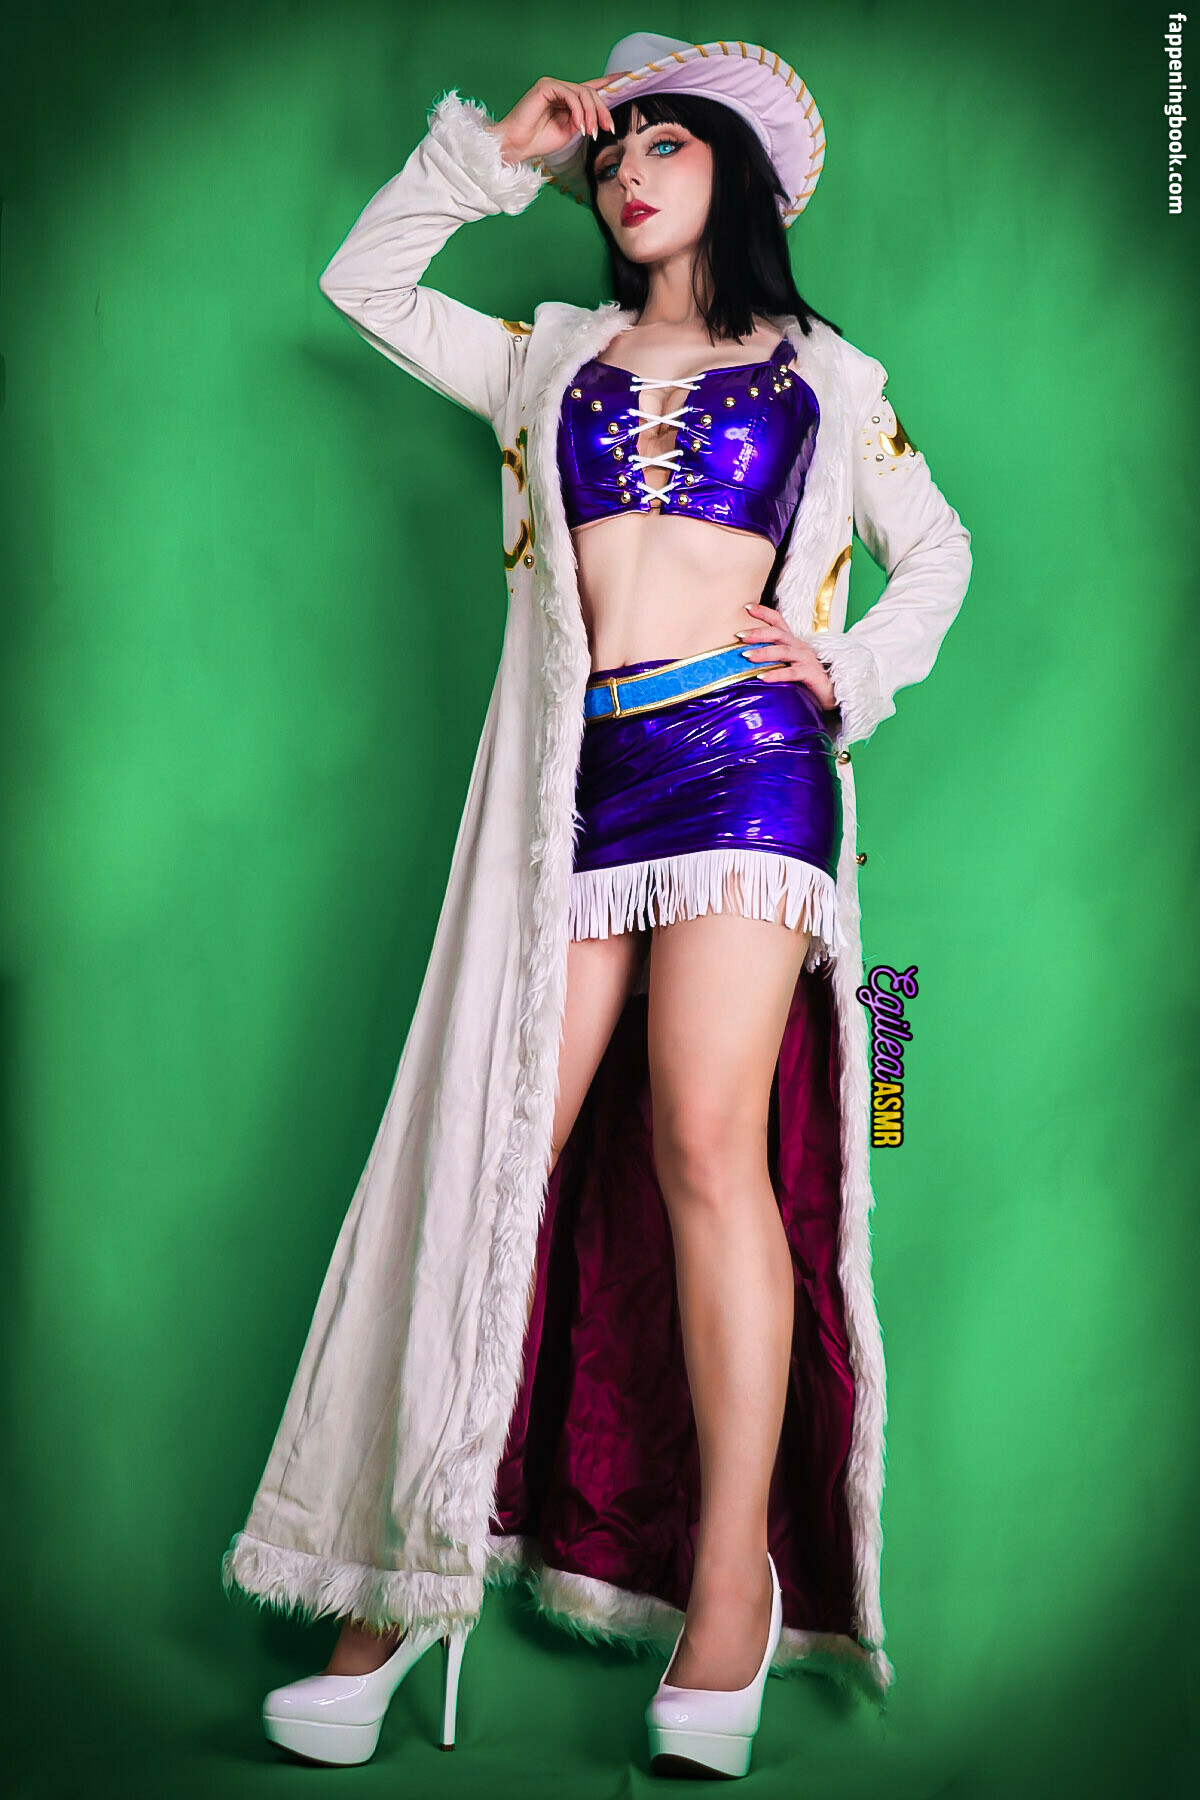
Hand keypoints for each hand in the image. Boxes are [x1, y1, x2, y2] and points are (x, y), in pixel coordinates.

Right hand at [484, 75, 621, 165]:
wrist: (517, 144)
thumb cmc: (539, 140)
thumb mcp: (569, 132)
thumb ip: (583, 120)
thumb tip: (598, 117)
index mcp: (567, 99)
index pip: (592, 87)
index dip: (610, 82)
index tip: (628, 78)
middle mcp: (561, 89)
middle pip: (591, 92)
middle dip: (603, 111)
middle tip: (608, 128)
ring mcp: (553, 85)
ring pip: (583, 93)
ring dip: (592, 114)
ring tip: (591, 132)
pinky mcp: (546, 86)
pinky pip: (570, 95)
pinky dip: (578, 111)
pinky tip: (579, 125)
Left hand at [734, 605, 837, 710]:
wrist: (830, 694)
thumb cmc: (804, 680)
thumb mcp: (786, 665)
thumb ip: (770, 659)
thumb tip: (743, 658)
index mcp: (792, 642)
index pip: (778, 621)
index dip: (763, 612)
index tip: (746, 607)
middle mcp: (799, 646)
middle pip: (777, 634)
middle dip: (758, 633)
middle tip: (739, 635)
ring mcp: (806, 659)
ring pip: (783, 652)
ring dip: (764, 653)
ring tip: (746, 656)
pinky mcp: (811, 673)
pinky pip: (792, 672)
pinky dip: (777, 674)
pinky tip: (763, 678)